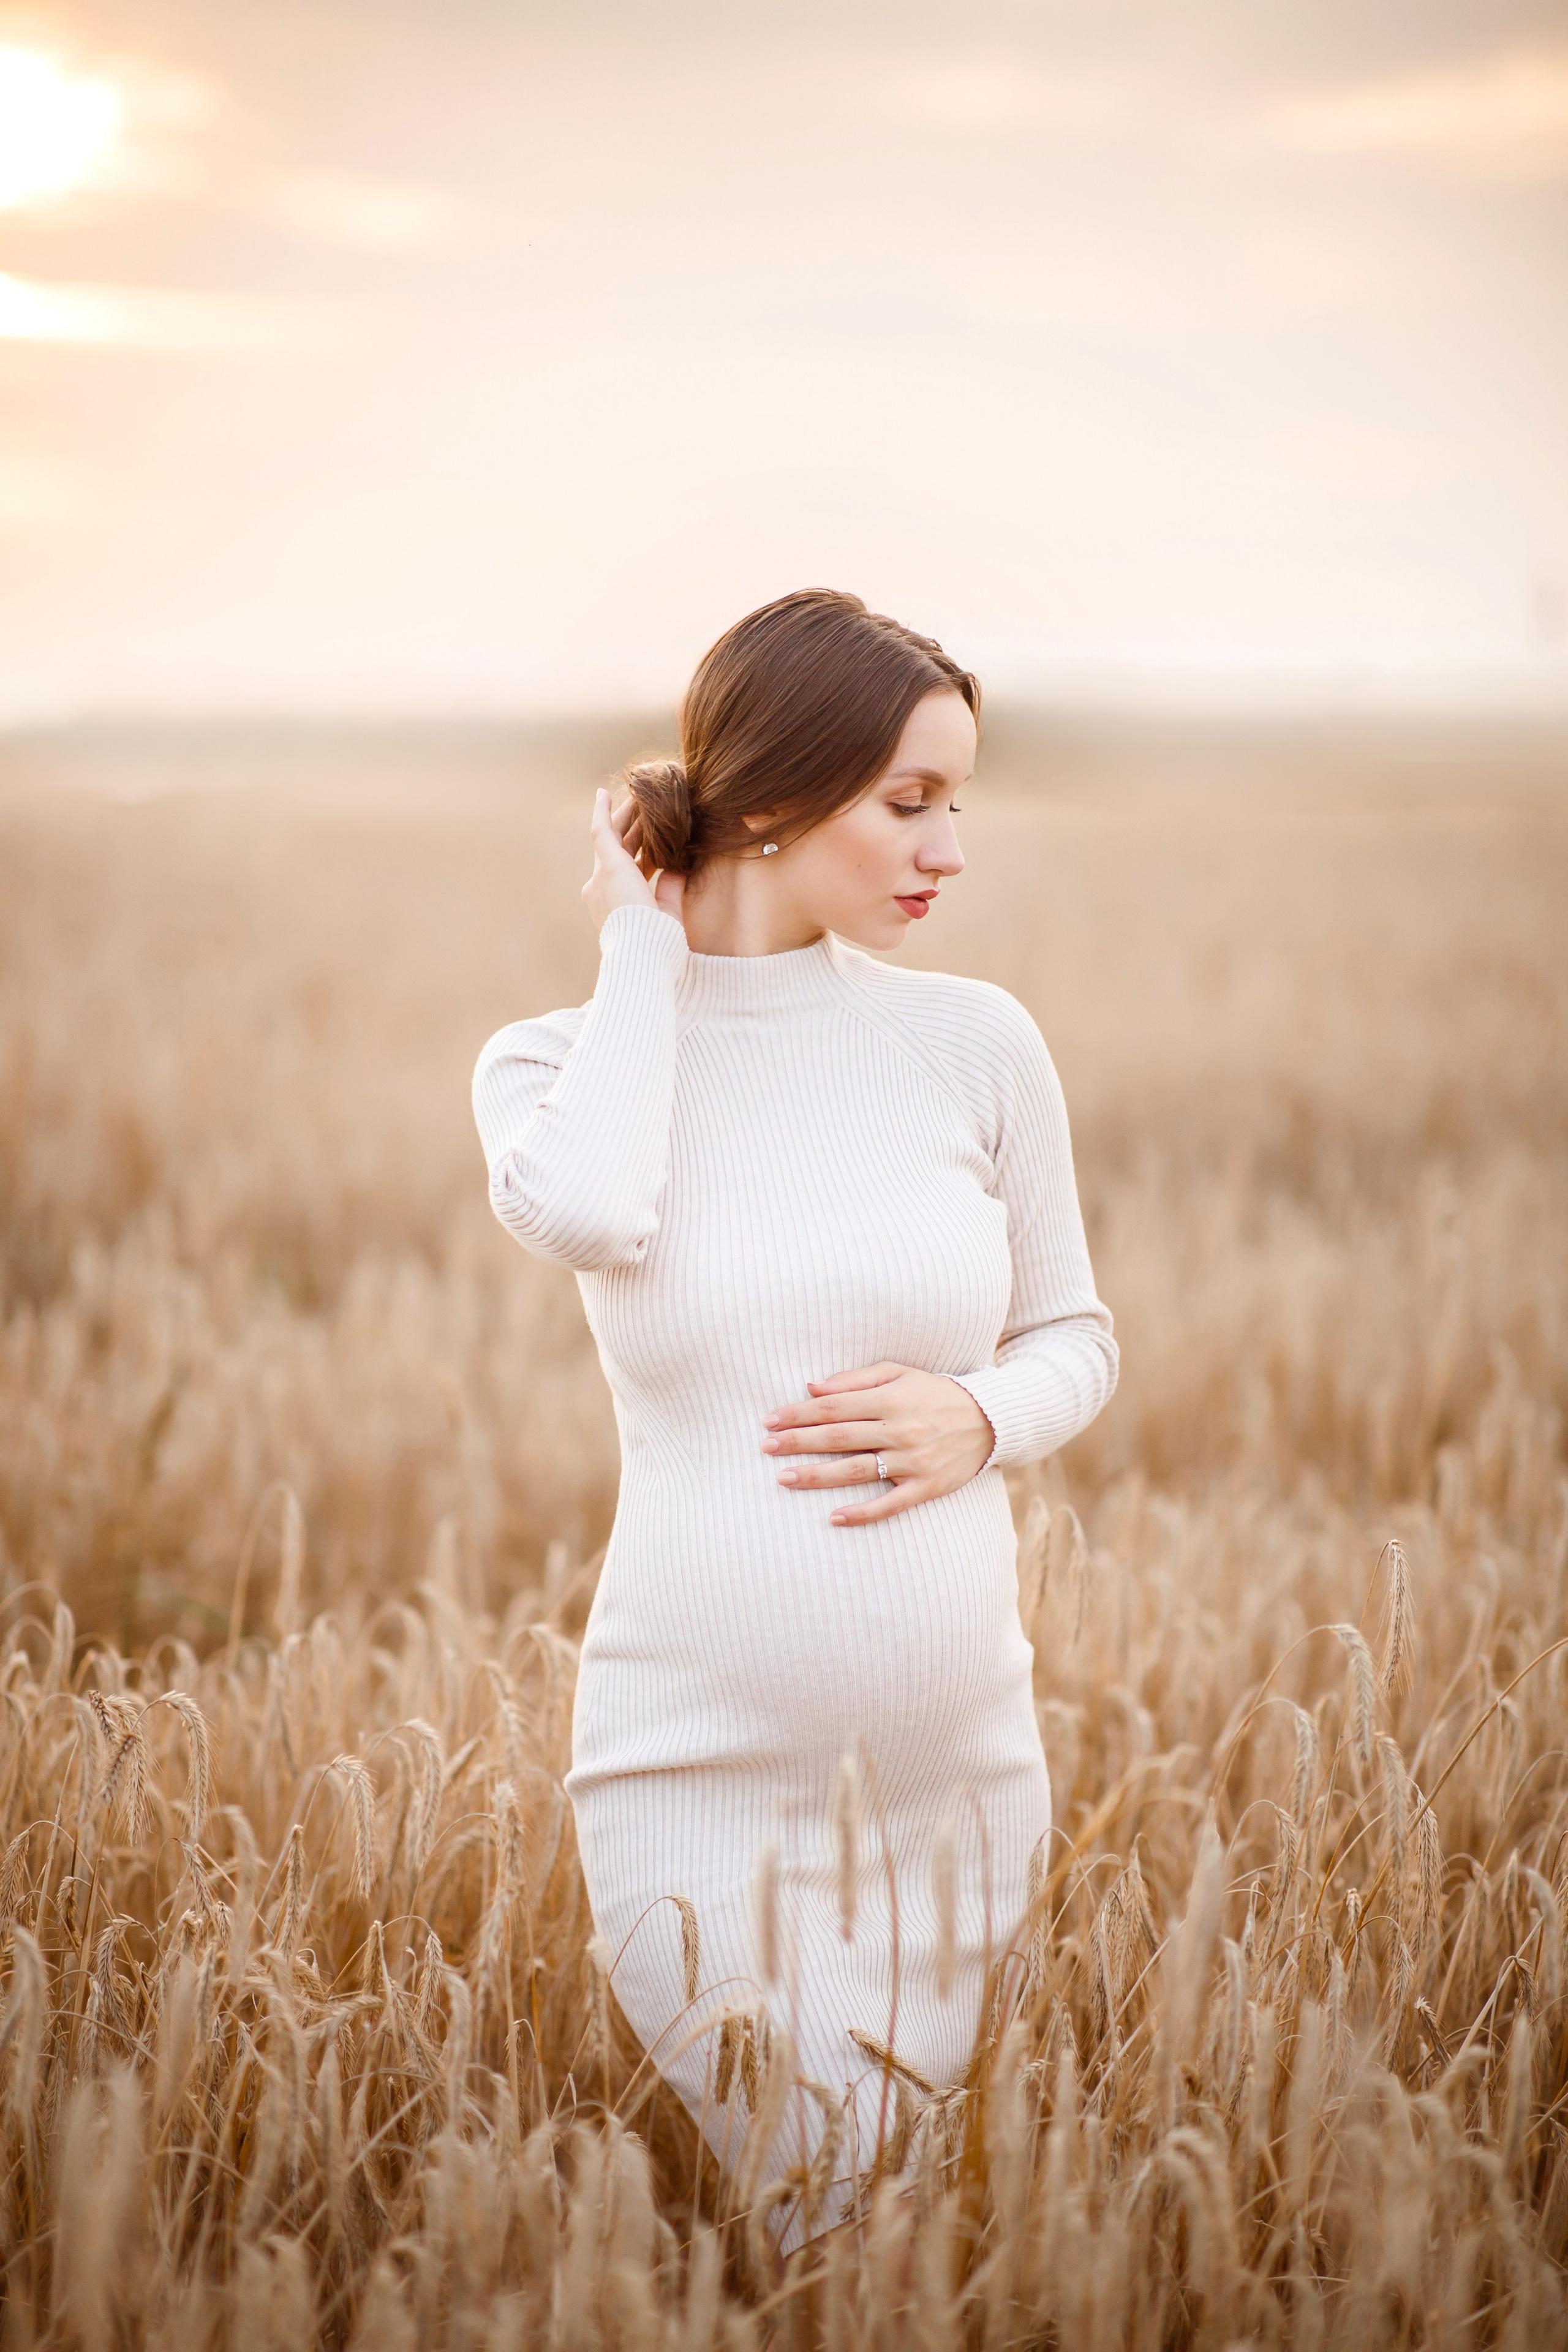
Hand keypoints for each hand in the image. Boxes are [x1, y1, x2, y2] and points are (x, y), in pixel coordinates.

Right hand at [582, 787, 687, 934]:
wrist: (643, 951)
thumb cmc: (657, 942)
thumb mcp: (667, 911)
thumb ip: (670, 888)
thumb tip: (677, 867)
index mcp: (615, 904)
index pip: (626, 873)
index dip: (637, 855)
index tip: (649, 844)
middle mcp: (601, 889)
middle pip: (617, 850)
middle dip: (630, 830)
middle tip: (643, 810)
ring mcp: (601, 877)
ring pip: (612, 837)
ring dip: (624, 817)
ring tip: (636, 797)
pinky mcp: (607, 866)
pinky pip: (602, 831)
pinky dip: (603, 811)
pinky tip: (604, 794)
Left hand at [760, 1360, 996, 1525]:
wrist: (989, 1420)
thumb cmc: (934, 1392)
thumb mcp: (899, 1373)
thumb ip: (854, 1379)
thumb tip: (811, 1387)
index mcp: (891, 1398)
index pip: (833, 1407)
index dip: (798, 1413)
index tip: (769, 1420)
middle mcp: (900, 1429)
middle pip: (838, 1438)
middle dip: (798, 1442)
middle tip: (765, 1447)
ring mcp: (913, 1461)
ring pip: (856, 1471)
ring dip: (816, 1476)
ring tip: (783, 1478)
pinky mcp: (926, 1487)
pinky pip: (889, 1504)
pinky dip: (862, 1513)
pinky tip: (834, 1517)